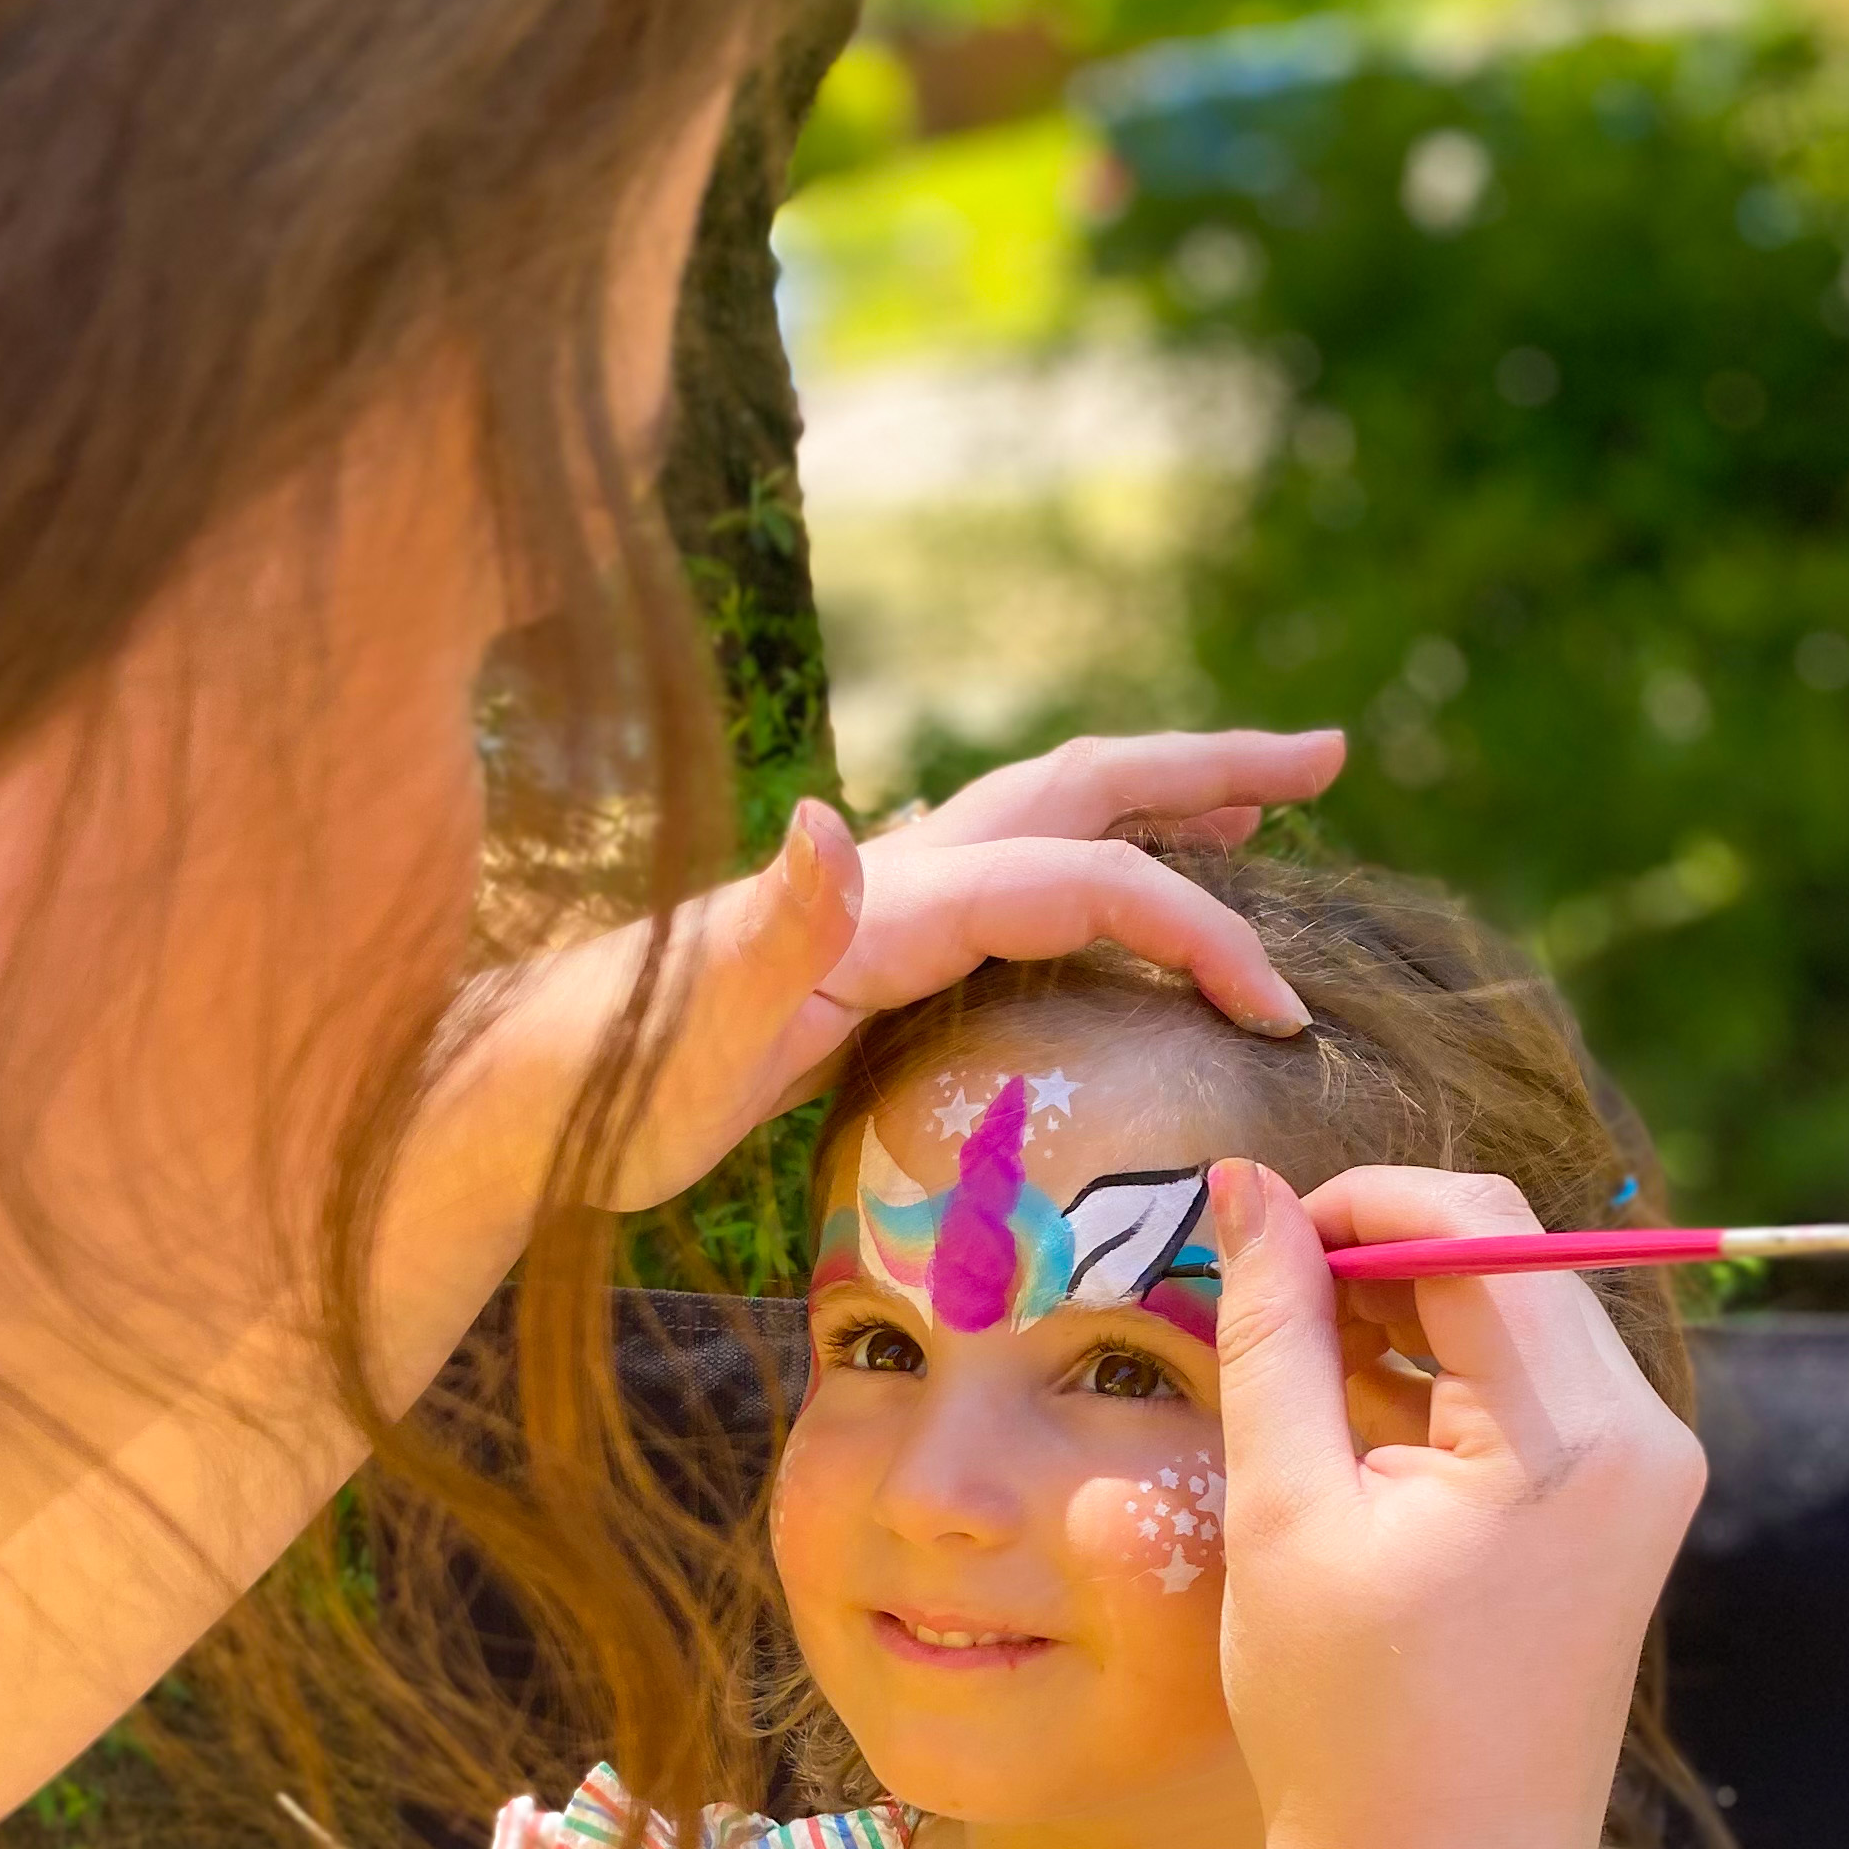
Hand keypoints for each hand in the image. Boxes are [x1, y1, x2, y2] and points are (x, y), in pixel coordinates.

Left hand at [464, 727, 1345, 1218]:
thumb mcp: (685, 1033)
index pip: (1084, 881)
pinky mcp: (860, 949)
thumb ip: (770, 930)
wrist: (518, 1095)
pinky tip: (1111, 913)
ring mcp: (875, 902)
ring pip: (1050, 819)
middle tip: (1331, 753)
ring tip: (1259, 808)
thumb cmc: (604, 1089)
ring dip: (1159, 802)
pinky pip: (1012, 884)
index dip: (1195, 932)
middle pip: (1082, 787)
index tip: (1279, 1017)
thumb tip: (835, 820)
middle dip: (1210, 768)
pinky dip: (1089, 874)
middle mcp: (888, 874)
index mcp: (883, 900)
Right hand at [1205, 1161, 1705, 1848]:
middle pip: (1508, 1258)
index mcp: (1574, 1431)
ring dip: (1406, 1320)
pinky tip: (1357, 1439)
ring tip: (1293, 1382)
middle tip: (1255, 1303)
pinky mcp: (1629, 1509)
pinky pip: (1536, 1392)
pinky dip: (1445, 1385)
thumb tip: (1244, 1187)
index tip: (1248, 1233)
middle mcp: (1644, 1434)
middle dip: (1376, 1255)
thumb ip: (1273, 1332)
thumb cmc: (1351, 1725)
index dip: (1352, 1202)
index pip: (1474, 1221)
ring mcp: (1649, 1473)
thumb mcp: (1288, 1512)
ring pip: (1519, 1318)